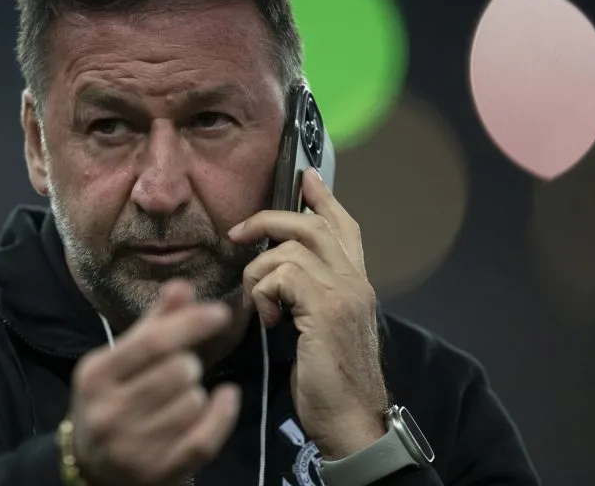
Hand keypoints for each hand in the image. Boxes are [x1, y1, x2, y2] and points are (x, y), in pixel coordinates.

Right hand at [67, 282, 241, 485]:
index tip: (220, 313)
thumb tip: (181, 286)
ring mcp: (131, 447)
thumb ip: (152, 324)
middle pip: (177, 372)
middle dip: (190, 364)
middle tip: (182, 371)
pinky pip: (204, 439)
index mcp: (96, 375)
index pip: (151, 343)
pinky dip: (222, 415)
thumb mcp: (120, 360)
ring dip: (197, 394)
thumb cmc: (110, 400)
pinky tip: (225, 398)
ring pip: (193, 403)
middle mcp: (108, 412)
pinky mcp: (156, 472)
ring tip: (181, 398)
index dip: (190, 324)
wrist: (90, 468)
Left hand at [228, 168, 387, 459]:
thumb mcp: (321, 327)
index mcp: (355, 282)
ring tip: (259, 304)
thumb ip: (310, 294)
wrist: (350, 419)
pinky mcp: (326, 308)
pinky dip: (263, 293)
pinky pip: (282, 275)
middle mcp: (355, 279)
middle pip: (311, 224)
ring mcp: (343, 292)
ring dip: (259, 272)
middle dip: (268, 221)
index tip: (305, 175)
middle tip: (238, 234)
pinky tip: (266, 320)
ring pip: (289, 248)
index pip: (344, 225)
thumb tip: (280, 272)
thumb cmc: (330, 378)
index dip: (323, 197)